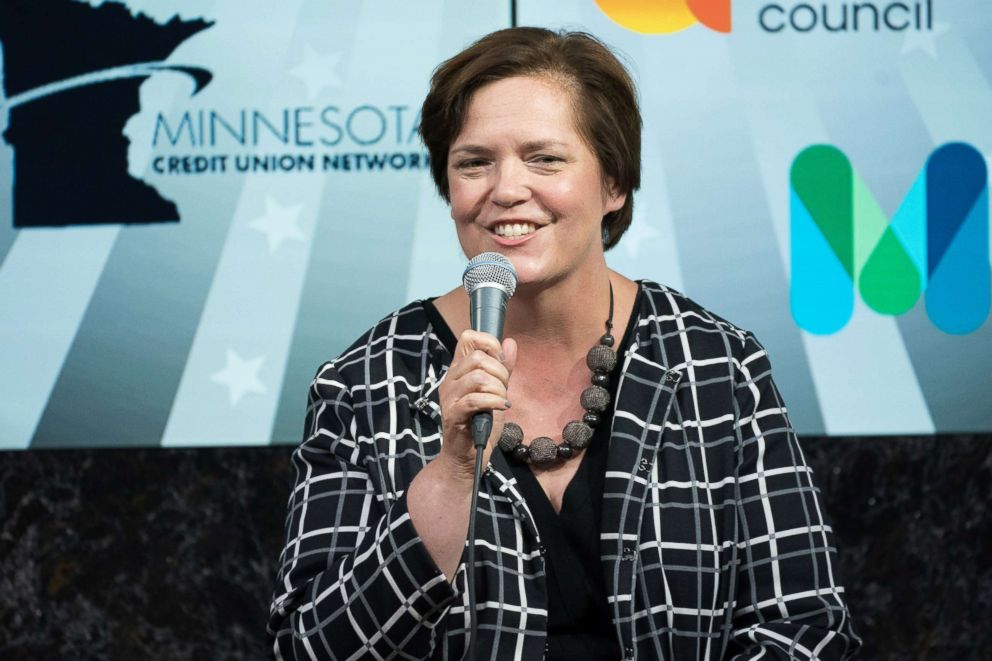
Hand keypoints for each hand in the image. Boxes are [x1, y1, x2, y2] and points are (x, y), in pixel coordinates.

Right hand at [437, 330, 516, 481]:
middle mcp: (450, 380)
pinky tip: (501, 408)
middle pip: (476, 358)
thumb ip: (503, 368)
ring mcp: (450, 398)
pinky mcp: (453, 415)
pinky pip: (475, 399)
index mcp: (458, 371)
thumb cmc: (480, 425)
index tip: (501, 362)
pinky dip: (494, 401)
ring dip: (498, 389)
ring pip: (477, 377)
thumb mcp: (496, 391)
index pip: (468, 338)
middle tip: (504, 389)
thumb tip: (510, 342)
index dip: (489, 343)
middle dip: (499, 371)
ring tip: (501, 401)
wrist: (466, 457)